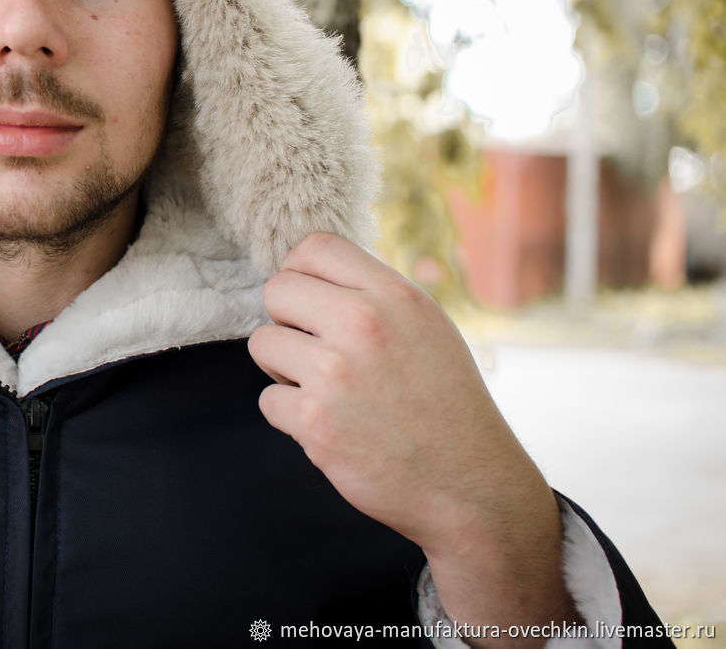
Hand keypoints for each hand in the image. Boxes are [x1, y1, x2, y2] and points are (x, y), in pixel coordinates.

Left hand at [247, 233, 572, 644]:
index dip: (300, 272)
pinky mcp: (315, 423)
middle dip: (286, 320)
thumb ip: (374, 296)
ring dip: (283, 369)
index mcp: (394, 295)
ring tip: (325, 389)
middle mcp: (363, 325)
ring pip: (262, 344)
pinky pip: (268, 399)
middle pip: (276, 290)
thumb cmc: (446, 404)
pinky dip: (291, 416)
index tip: (308, 301)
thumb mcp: (427, 327)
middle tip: (313, 350)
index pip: (314, 246)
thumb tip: (311, 273)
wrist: (471, 487)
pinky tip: (330, 426)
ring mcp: (335, 374)